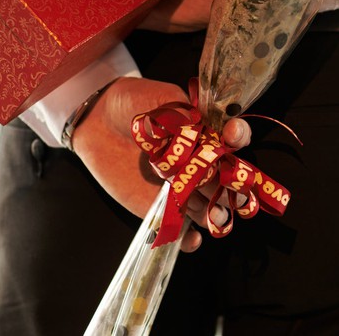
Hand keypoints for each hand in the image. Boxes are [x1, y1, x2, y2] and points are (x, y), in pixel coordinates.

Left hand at [69, 77, 251, 251]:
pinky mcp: (161, 206)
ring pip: (209, 206)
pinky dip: (189, 238)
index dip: (237, 136)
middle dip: (234, 184)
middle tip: (232, 186)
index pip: (233, 137)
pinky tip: (191, 238)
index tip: (232, 135)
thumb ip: (182, 113)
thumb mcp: (161, 99)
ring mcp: (183, 187)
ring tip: (213, 214)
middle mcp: (201, 163)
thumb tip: (196, 126)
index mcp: (207, 133)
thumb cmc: (134, 102)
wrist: (100, 119)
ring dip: (215, 212)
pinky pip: (180, 228)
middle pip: (227, 178)